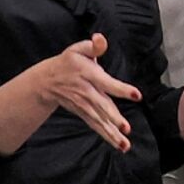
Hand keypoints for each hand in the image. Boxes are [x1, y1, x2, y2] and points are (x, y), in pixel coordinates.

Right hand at [32, 33, 141, 152]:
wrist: (47, 81)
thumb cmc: (68, 62)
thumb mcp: (78, 49)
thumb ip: (94, 45)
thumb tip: (101, 38)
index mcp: (88, 74)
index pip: (106, 82)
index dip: (121, 88)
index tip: (136, 95)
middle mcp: (87, 92)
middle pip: (102, 106)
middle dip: (113, 118)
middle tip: (125, 127)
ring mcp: (85, 105)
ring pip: (100, 120)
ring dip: (111, 132)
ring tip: (124, 144)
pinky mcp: (84, 114)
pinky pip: (96, 126)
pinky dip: (107, 136)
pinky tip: (120, 145)